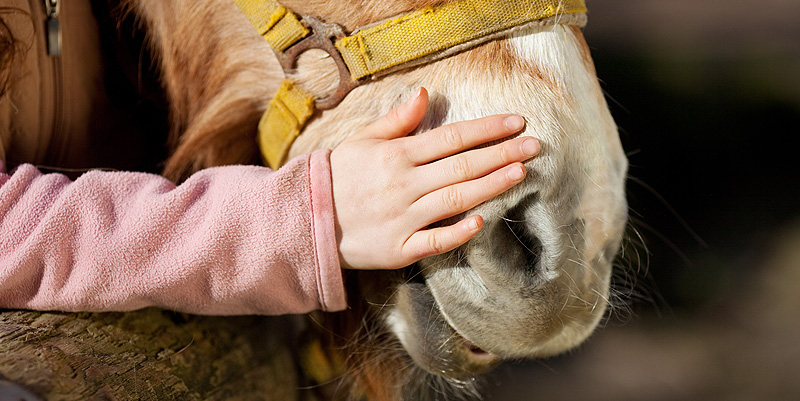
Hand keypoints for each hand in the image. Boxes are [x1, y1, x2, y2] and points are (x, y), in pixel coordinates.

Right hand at [330, 88, 538, 269]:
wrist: (305, 221)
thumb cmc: (338, 177)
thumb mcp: (362, 141)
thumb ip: (396, 121)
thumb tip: (424, 94)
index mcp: (396, 155)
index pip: (452, 137)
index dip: (488, 129)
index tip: (518, 122)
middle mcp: (403, 185)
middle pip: (462, 166)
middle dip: (502, 154)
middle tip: (535, 146)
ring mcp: (402, 219)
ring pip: (455, 200)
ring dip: (490, 185)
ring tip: (521, 173)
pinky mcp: (398, 249)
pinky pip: (433, 242)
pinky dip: (458, 233)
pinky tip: (482, 220)